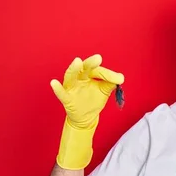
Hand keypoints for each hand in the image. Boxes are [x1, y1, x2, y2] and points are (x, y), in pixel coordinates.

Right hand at [51, 54, 123, 169]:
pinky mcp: (67, 99)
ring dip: (73, 69)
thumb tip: (121, 77)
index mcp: (88, 75)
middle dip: (90, 63)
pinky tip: (54, 82)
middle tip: (98, 58)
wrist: (87, 117)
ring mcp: (71, 88)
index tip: (119, 79)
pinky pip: (61, 94)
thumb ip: (111, 83)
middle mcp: (78, 79)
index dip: (108, 74)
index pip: (97, 71)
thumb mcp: (104, 90)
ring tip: (77, 61)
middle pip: (83, 69)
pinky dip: (57, 88)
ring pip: (70, 77)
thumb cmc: (94, 99)